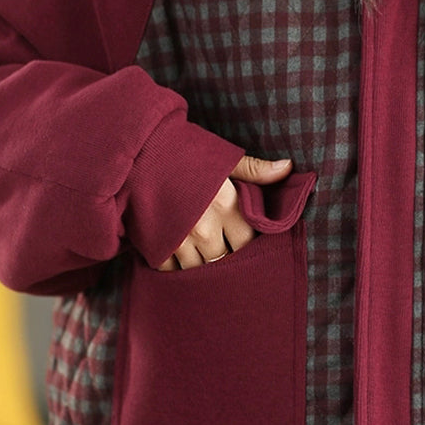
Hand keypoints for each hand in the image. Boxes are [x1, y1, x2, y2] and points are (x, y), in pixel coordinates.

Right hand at [157, 155, 292, 270]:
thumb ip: (255, 170)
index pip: (249, 242)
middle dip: (229, 260)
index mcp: (226, 204)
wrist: (137, 152)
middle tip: (228, 257)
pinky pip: (173, 272)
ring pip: (201, 270)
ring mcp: (179, 239)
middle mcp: (205, 227)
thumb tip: (287, 168)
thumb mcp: (222, 158)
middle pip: (227, 261)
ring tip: (208, 263)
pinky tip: (183, 262)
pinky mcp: (156, 245)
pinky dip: (179, 270)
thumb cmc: (184, 152)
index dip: (251, 246)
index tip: (248, 244)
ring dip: (205, 268)